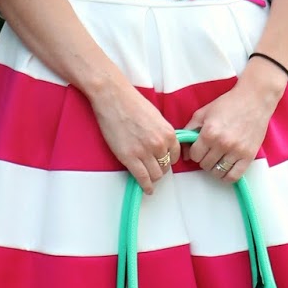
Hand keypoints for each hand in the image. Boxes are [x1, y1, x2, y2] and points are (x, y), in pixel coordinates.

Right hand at [88, 78, 181, 194]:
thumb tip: (162, 146)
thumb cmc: (132, 103)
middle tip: (152, 168)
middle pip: (165, 167)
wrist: (113, 98)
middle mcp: (159, 144)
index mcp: (168, 133)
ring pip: (155, 175)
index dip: (168, 160)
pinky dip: (145, 186)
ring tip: (147, 177)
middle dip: (160, 169)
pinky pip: (142, 178)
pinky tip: (146, 189)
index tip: (163, 162)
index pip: (174, 156)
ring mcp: (144, 152)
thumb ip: (161, 133)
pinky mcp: (129, 158)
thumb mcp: (156, 117)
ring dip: (152, 177)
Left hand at [184, 60, 285, 180]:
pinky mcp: (248, 156)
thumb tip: (184, 152)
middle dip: (204, 159)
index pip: (194, 155)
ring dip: (215, 167)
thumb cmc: (228, 103)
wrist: (254, 99)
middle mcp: (222, 144)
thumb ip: (189, 130)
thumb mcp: (203, 113)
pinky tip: (226, 168)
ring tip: (217, 159)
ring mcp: (236, 151)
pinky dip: (227, 176)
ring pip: (217, 172)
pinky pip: (234, 176)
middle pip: (205, 165)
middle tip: (209, 151)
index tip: (200, 148)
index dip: (195, 152)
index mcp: (209, 133)